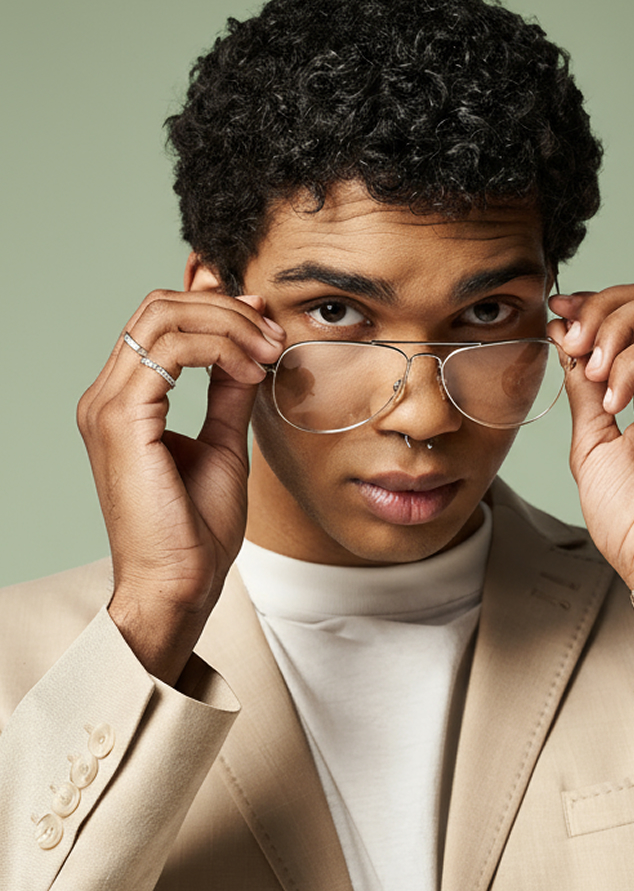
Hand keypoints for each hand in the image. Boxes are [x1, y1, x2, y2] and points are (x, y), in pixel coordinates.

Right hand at [77, 290, 284, 682]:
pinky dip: (220, 348)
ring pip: (164, 316)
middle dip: (225, 309)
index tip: (266, 324)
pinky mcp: (123, 418)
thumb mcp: (224, 444)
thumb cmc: (196, 530)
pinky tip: (250, 371)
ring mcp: (107, 405)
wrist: (180, 584)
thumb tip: (249, 349)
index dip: (216, 309)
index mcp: (124, 402)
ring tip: (267, 353)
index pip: (161, 321)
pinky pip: (172, 349)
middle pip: (159, 307)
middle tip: (271, 335)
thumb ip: (229, 394)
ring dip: (228, 325)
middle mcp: (105, 396)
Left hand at [548, 280, 633, 589]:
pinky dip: (632, 361)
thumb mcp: (590, 437)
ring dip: (614, 328)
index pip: (633, 312)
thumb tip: (562, 333)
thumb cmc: (631, 514)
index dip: (593, 303)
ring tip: (591, 371)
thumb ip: (582, 385)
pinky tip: (613, 397)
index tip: (555, 311)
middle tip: (570, 339)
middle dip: (602, 306)